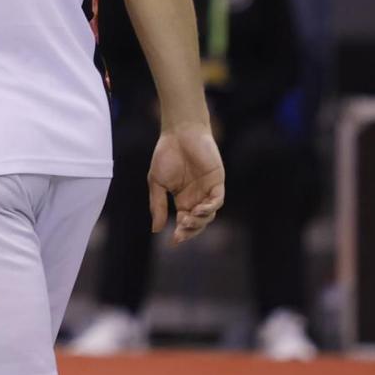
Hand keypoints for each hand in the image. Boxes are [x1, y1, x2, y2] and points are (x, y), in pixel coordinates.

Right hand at [148, 123, 224, 242]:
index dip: (181, 233)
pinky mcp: (217, 181)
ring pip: (209, 214)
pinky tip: (200, 209)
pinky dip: (210, 207)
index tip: (174, 241)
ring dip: (200, 221)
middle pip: (198, 222)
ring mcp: (208, 190)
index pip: (185, 222)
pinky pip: (218, 200)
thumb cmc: (166, 154)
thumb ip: (157, 205)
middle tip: (181, 232)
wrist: (179, 133)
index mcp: (182, 199)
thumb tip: (156, 230)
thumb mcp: (156, 182)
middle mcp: (197, 197)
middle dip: (190, 230)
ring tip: (188, 219)